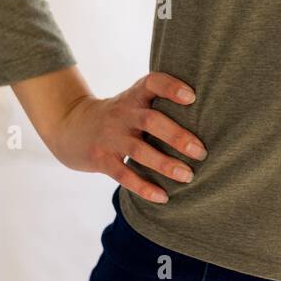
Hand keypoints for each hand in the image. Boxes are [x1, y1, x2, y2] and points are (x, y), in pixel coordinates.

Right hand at [12, 66, 206, 203]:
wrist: (71, 126)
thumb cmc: (119, 115)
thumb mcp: (133, 101)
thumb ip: (160, 104)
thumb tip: (209, 118)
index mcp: (134, 96)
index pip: (152, 83)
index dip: (171, 87)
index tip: (192, 97)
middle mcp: (123, 114)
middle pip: (151, 120)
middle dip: (177, 136)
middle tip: (201, 151)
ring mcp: (110, 137)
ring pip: (139, 151)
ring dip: (165, 164)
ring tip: (188, 176)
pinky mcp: (101, 159)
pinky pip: (124, 175)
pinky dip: (144, 187)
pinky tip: (163, 197)